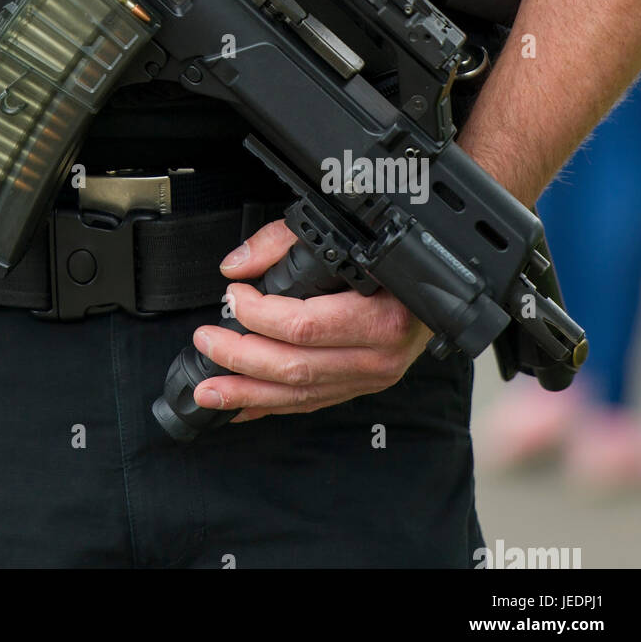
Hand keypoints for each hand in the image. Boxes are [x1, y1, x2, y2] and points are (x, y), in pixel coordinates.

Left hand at [192, 220, 432, 420]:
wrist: (434, 295)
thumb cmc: (387, 263)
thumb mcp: (341, 235)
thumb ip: (282, 243)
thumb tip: (236, 264)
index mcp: (379, 315)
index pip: (305, 325)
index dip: (259, 314)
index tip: (233, 296)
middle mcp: (378, 355)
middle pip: (296, 365)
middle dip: (241, 357)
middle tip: (206, 341)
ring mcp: (369, 378)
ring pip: (300, 393)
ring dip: (247, 393)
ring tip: (208, 390)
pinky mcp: (358, 389)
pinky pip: (310, 404)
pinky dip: (270, 406)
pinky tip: (241, 406)